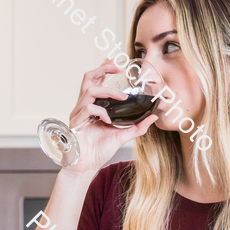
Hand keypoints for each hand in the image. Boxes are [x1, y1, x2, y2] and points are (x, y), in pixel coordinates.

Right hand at [65, 59, 157, 173]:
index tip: (119, 63)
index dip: (105, 69)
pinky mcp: (76, 122)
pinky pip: (89, 109)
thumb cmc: (99, 150)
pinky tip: (108, 120)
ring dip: (108, 91)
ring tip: (122, 98)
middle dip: (103, 68)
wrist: (86, 166)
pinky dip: (101, 112)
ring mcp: (78, 113)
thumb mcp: (122, 135)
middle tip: (118, 66)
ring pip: (90, 90)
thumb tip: (153, 117)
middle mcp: (84, 106)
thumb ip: (137, 126)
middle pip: (88, 77)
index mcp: (93, 105)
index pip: (96, 81)